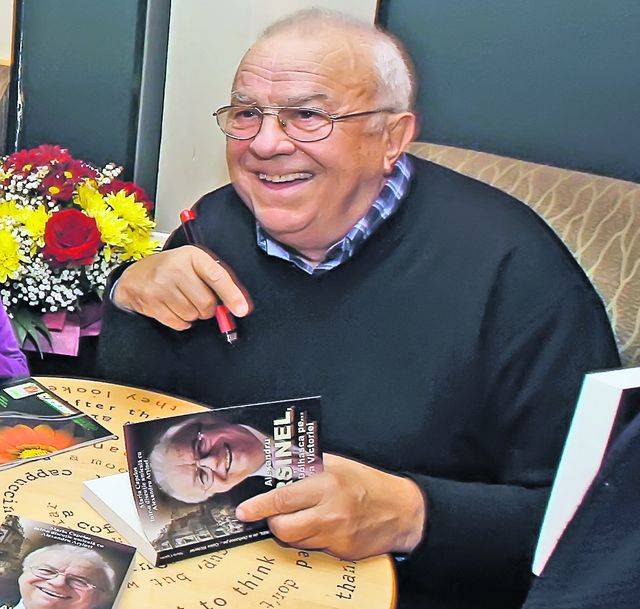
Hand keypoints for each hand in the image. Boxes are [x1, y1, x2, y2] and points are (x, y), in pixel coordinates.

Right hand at [113, 245, 251, 329]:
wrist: (135, 276)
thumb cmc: (171, 270)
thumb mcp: (193, 265)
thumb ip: (216, 281)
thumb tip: (238, 306)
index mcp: (191, 255)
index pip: (217, 276)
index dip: (232, 295)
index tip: (241, 309)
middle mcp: (175, 268)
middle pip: (206, 302)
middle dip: (208, 308)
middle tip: (201, 302)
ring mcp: (161, 286)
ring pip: (192, 314)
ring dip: (194, 315)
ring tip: (184, 302)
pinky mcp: (151, 303)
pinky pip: (179, 323)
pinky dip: (182, 321)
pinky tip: (175, 309)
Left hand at [236, 454, 425, 559]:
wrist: (401, 510)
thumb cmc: (368, 482)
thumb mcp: (339, 464)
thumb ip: (309, 467)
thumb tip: (278, 469)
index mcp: (327, 484)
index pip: (282, 499)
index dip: (258, 507)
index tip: (243, 511)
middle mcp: (330, 513)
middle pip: (283, 528)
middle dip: (272, 522)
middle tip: (274, 513)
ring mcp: (336, 536)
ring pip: (295, 541)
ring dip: (291, 530)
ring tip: (302, 515)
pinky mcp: (341, 553)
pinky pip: (314, 548)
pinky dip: (310, 537)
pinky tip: (322, 525)